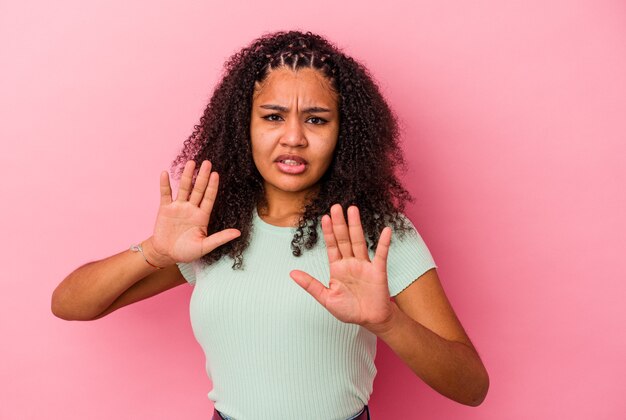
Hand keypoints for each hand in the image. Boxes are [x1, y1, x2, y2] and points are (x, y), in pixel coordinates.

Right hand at [144, 160, 240, 265]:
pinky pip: (165, 194)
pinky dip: (165, 184)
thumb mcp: (205, 246)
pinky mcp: (165, 209)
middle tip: (207, 162)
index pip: (209, 198)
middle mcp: (191, 209)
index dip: (212, 187)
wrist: (167, 254)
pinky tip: (165, 173)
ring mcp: (178, 207)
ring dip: (187, 176)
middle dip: (203, 176)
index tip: (216, 174)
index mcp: (202, 216)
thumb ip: (220, 238)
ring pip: (184, 188)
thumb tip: (238, 233)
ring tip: (191, 163)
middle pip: (198, 189)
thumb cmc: (187, 252)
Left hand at [289, 204, 393, 330]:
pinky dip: (384, 243)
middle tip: (336, 206)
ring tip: (352, 209)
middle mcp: (351, 262)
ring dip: (356, 226)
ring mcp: (365, 265)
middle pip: (344, 239)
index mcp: (338, 268)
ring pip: (359, 241)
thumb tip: (292, 273)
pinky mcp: (378, 271)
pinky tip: (385, 230)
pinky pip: (381, 254)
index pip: (332, 246)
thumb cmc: (349, 310)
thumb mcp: (326, 298)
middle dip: (339, 223)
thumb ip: (310, 285)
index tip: (323, 217)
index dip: (328, 232)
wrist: (371, 320)